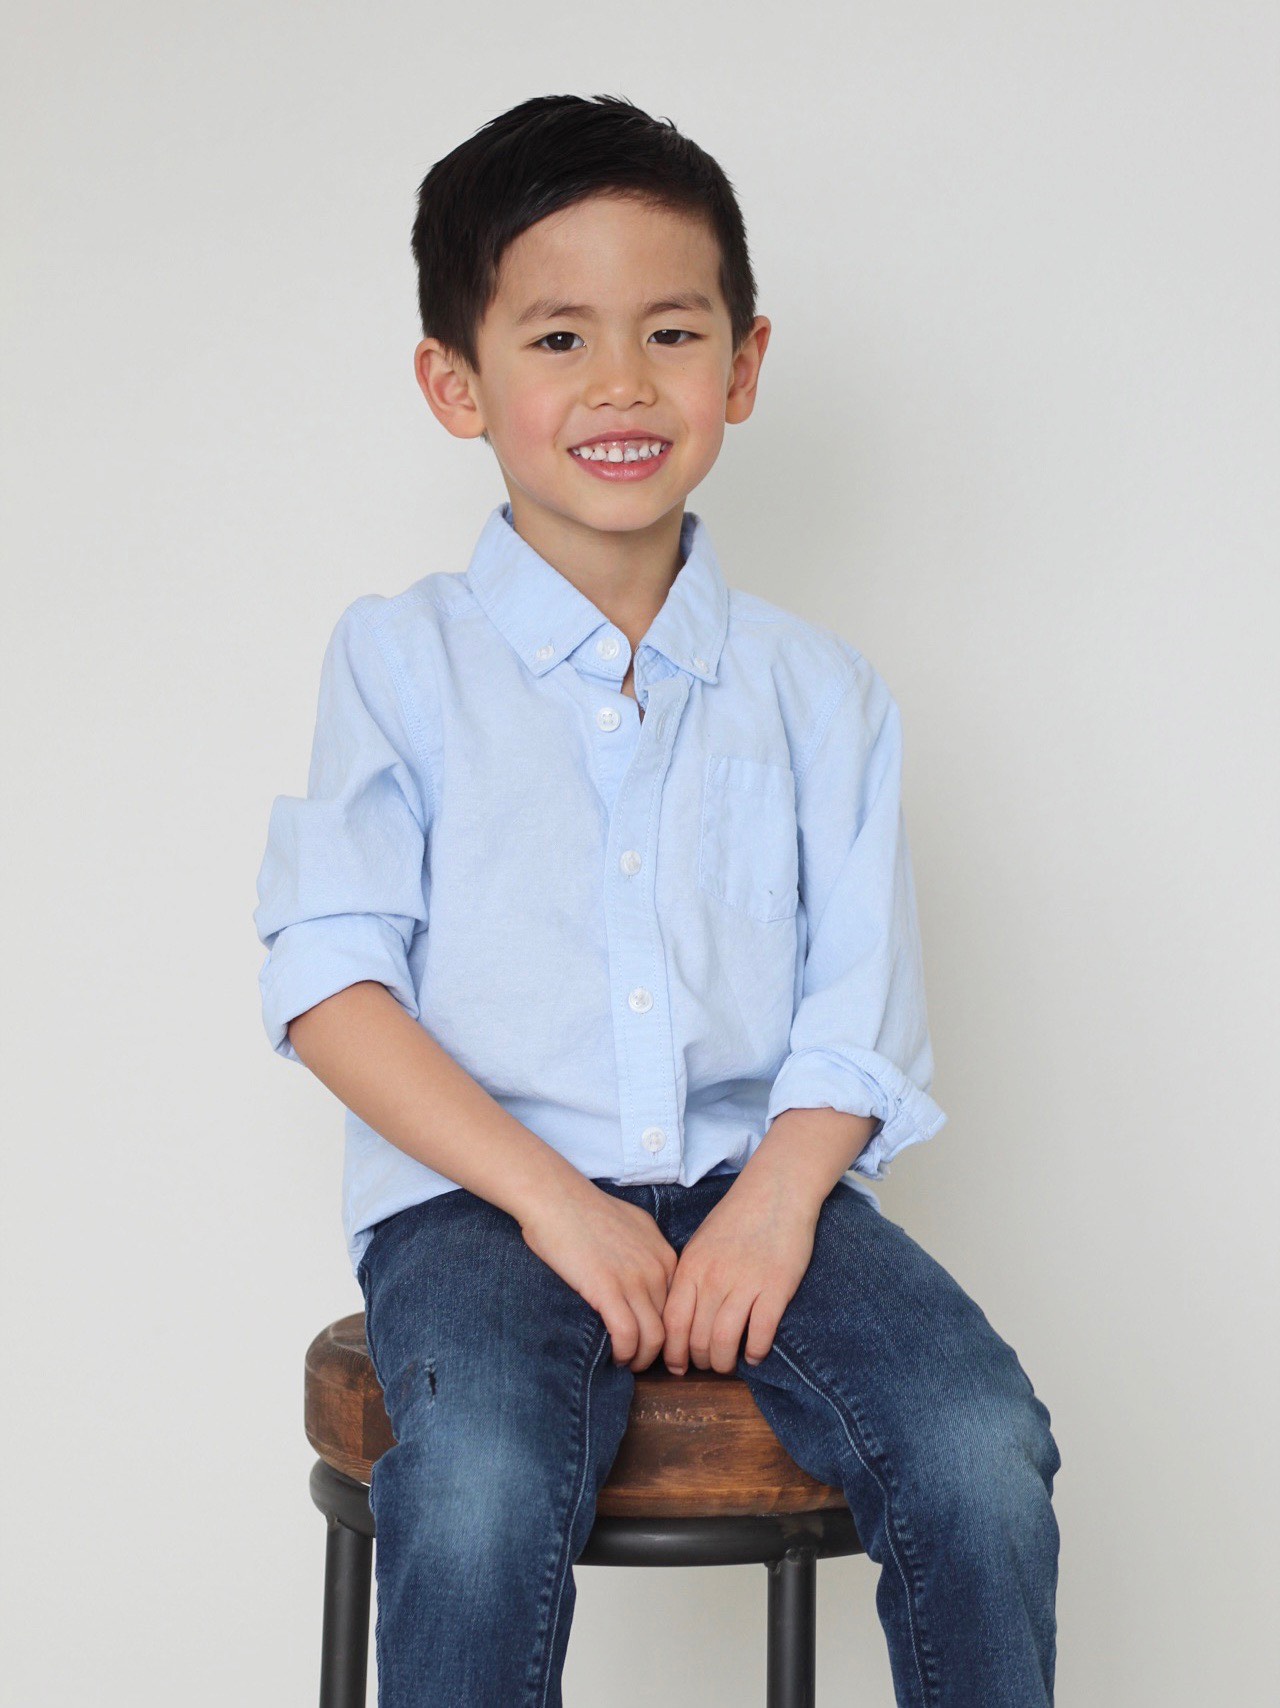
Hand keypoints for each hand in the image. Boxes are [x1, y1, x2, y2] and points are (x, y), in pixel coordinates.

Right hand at [519, 1177, 678, 1372]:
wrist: (556, 1198)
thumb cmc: (584, 1210)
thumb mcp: (631, 1224)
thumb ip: (645, 1250)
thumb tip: (643, 1273)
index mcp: (665, 1254)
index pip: (680, 1305)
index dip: (671, 1330)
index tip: (656, 1343)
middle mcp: (657, 1268)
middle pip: (672, 1325)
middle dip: (660, 1350)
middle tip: (643, 1361)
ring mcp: (635, 1279)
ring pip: (654, 1337)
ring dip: (642, 1358)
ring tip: (628, 1363)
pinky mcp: (608, 1289)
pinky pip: (628, 1336)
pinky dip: (624, 1354)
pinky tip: (615, 1357)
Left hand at [661, 1171, 818, 1375]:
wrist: (775, 1190)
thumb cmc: (736, 1218)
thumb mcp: (700, 1244)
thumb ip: (689, 1278)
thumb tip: (679, 1319)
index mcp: (691, 1267)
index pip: (672, 1324)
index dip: (673, 1353)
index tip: (677, 1366)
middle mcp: (713, 1278)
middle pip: (697, 1339)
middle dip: (700, 1361)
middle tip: (708, 1365)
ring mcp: (745, 1283)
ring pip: (724, 1342)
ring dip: (725, 1362)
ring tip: (730, 1363)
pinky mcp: (776, 1287)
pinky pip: (760, 1334)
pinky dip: (755, 1352)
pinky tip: (755, 1353)